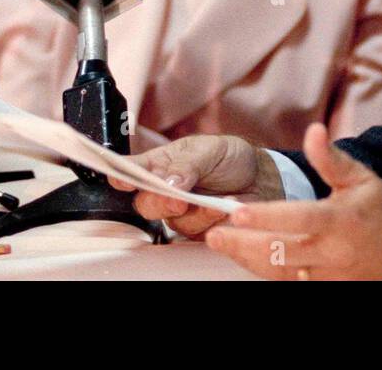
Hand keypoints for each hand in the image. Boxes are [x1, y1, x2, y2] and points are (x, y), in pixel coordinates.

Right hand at [108, 134, 283, 237]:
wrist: (260, 178)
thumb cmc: (229, 158)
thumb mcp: (211, 150)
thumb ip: (188, 164)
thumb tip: (169, 181)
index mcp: (160, 164)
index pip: (132, 170)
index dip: (121, 175)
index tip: (121, 179)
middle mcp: (165, 190)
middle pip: (145, 204)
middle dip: (159, 202)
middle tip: (178, 198)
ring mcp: (180, 212)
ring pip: (172, 221)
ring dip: (195, 211)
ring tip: (217, 199)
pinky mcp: (197, 229)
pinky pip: (197, 232)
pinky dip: (212, 219)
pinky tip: (225, 206)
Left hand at [206, 123, 381, 279]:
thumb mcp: (362, 178)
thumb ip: (332, 159)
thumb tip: (313, 131)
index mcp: (342, 220)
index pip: (298, 218)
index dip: (266, 217)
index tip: (238, 212)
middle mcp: (334, 252)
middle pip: (280, 252)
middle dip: (243, 244)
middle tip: (215, 234)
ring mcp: (330, 276)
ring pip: (280, 272)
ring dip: (248, 259)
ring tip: (223, 244)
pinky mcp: (329, 288)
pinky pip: (290, 282)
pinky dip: (267, 270)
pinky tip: (248, 258)